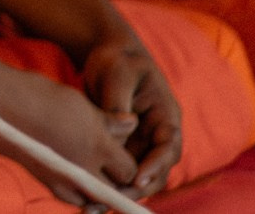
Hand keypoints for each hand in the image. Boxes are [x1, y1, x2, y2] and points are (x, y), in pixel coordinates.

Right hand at [0, 67, 139, 209]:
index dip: (129, 166)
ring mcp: (63, 178)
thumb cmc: (40, 96)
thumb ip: (109, 120)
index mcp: (97, 145)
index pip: (129, 171)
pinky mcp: (46, 182)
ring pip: (93, 199)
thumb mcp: (79, 103)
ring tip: (95, 178)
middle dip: (117, 183)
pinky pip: (72, 198)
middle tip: (113, 171)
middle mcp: (83, 168)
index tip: (124, 157)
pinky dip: (78, 194)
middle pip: (115, 191)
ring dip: (98, 192)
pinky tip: (75, 179)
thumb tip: (133, 124)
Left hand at [79, 27, 180, 199]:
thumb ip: (118, 103)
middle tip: (111, 199)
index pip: (168, 148)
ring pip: (135, 177)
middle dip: (135, 188)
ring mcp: (141, 144)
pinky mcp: (123, 148)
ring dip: (118, 192)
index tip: (138, 179)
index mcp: (166, 117)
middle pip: (154, 171)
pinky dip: (105, 183)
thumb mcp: (118, 75)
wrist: (105, 56)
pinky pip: (118, 171)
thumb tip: (119, 130)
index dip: (155, 166)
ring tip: (93, 205)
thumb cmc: (117, 61)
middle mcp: (157, 135)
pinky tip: (85, 195)